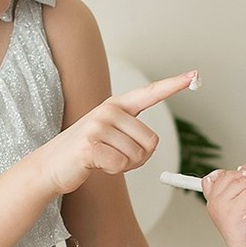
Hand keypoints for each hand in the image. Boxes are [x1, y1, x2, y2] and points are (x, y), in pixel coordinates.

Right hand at [38, 71, 195, 195]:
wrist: (50, 165)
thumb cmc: (86, 152)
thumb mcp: (110, 135)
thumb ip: (131, 133)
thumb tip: (152, 144)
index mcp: (117, 106)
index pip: (150, 93)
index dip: (173, 84)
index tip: (194, 75)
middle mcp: (108, 110)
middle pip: (151, 142)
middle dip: (138, 159)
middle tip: (114, 156)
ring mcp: (98, 126)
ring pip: (137, 156)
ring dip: (124, 166)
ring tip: (102, 159)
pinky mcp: (90, 145)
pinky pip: (120, 164)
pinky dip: (112, 171)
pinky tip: (96, 165)